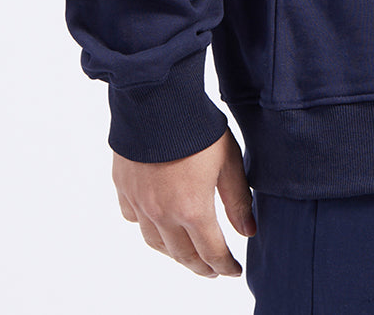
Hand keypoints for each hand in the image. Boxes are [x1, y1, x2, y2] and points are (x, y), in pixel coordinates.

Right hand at [113, 128, 255, 277]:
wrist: (157, 101)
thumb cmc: (197, 128)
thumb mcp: (229, 162)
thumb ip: (238, 200)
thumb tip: (249, 232)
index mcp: (192, 209)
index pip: (212, 253)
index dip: (225, 267)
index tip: (234, 272)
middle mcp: (163, 214)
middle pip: (183, 255)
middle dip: (201, 266)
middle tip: (213, 270)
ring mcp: (140, 203)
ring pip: (156, 243)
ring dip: (174, 253)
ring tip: (187, 253)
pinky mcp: (124, 188)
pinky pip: (135, 219)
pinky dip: (148, 227)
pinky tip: (157, 223)